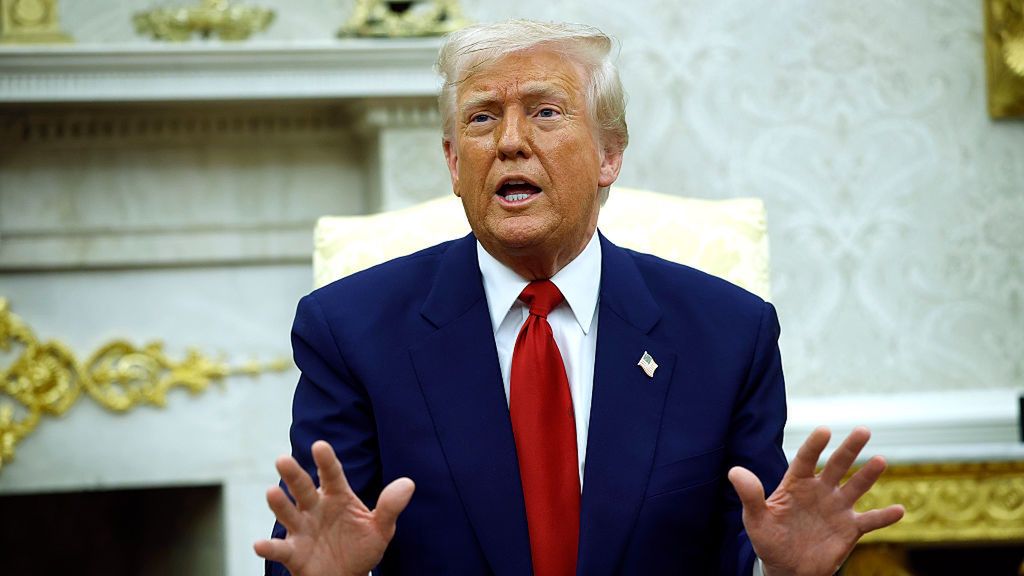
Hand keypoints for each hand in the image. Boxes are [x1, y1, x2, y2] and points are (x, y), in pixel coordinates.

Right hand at [254, 440, 414, 575]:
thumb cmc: (361, 547)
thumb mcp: (381, 529)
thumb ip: (390, 507)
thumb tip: (408, 483)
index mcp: (337, 497)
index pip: (332, 475)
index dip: (326, 460)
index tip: (320, 446)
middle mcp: (315, 508)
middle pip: (303, 488)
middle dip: (293, 475)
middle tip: (283, 459)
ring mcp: (302, 529)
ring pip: (288, 512)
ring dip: (279, 503)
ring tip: (272, 492)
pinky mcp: (293, 553)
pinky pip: (279, 549)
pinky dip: (269, 547)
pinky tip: (259, 544)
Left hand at [728, 426, 903, 575]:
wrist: (787, 568)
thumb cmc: (769, 540)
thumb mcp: (755, 519)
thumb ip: (750, 495)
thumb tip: (734, 471)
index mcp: (796, 484)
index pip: (806, 460)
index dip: (814, 445)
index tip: (824, 430)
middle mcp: (820, 491)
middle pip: (837, 465)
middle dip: (849, 449)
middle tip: (863, 430)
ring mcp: (837, 508)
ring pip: (856, 487)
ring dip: (869, 475)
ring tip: (881, 460)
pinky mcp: (849, 529)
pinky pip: (870, 521)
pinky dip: (884, 517)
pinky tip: (899, 510)